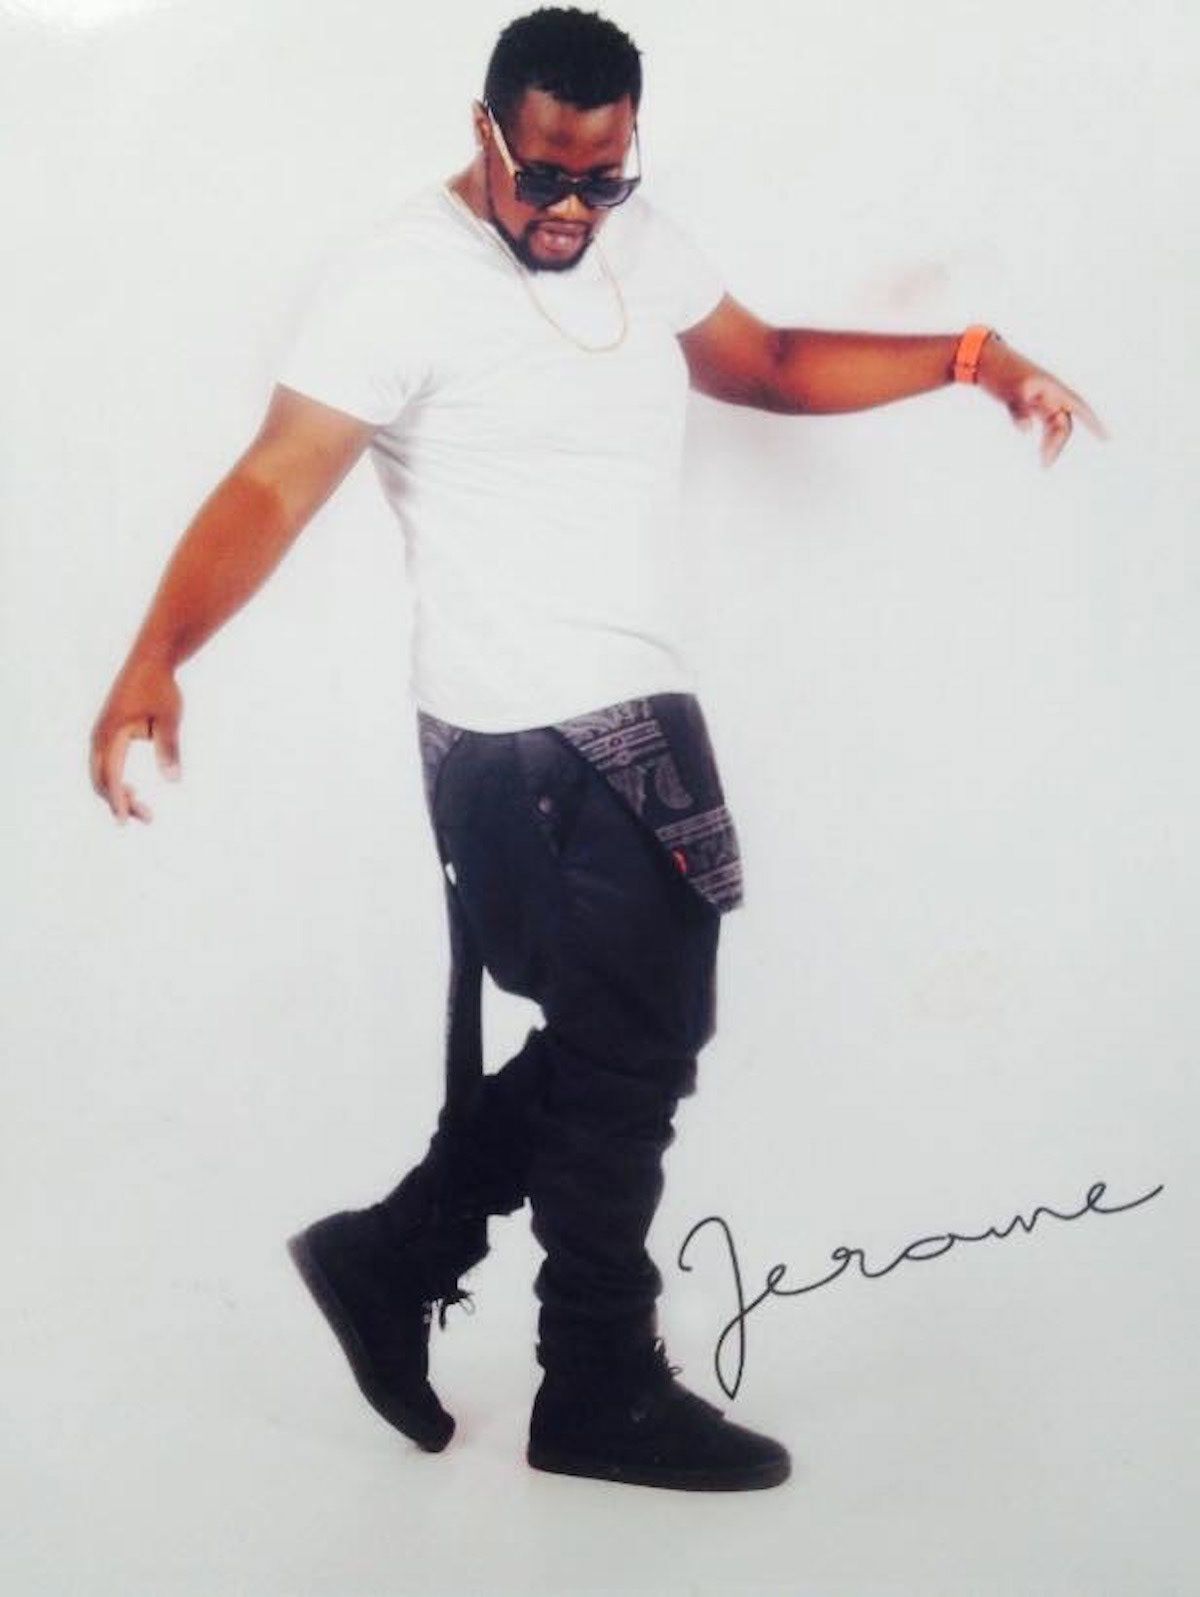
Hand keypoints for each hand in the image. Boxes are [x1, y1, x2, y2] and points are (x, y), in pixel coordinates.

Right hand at [89, 658, 182, 823]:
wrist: (150, 661)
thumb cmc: (161, 689)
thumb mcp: (170, 719)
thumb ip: (169, 748)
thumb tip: (174, 779)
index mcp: (111, 733)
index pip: (111, 776)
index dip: (117, 800)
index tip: (125, 820)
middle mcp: (100, 736)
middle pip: (100, 780)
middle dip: (119, 802)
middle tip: (147, 818)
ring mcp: (100, 734)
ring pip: (100, 774)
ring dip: (117, 794)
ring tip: (145, 811)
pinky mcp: (106, 733)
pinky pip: (104, 765)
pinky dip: (115, 782)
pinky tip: (134, 792)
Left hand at [977, 338, 1106, 467]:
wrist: (982, 360)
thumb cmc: (999, 371)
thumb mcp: (1010, 391)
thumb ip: (1019, 411)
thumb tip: (1027, 430)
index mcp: (1052, 388)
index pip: (1079, 407)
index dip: (1094, 423)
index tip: (1106, 438)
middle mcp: (1050, 394)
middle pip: (1063, 423)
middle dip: (1058, 444)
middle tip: (1045, 464)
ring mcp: (1040, 399)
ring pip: (1053, 425)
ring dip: (1050, 443)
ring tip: (1043, 463)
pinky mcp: (1029, 403)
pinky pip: (1043, 422)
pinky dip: (1043, 436)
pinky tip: (1042, 450)